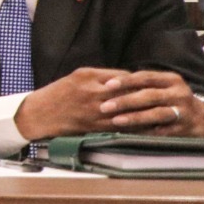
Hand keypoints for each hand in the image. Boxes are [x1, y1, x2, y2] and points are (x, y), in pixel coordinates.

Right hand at [16, 67, 203, 139]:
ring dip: (145, 114)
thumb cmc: (58, 93)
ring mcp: (93, 113)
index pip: (123, 78)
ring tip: (163, 114)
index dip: (140, 81)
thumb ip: (102, 75)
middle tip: (165, 98)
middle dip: (147, 97)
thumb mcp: (77, 75)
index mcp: (89, 79)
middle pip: (128, 95)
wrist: (38, 114)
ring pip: (126, 113)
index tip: (153, 84)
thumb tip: (126, 78)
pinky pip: (119, 127)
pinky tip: (147, 128)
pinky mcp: (93, 127)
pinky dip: (134, 128)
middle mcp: (92, 95)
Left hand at [92, 69, 203, 135]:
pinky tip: (128, 134)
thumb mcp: (161, 87)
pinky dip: (144, 133)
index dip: (126, 81)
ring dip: (135, 117)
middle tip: (104, 106)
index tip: (107, 85)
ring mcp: (183, 112)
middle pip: (150, 95)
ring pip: (157, 114)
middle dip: (125, 101)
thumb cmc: (170, 99)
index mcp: (172, 80)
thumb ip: (140, 85)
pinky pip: (161, 132)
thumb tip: (106, 85)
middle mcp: (179, 94)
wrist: (201, 118)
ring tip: (116, 120)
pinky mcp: (183, 129)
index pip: (146, 77)